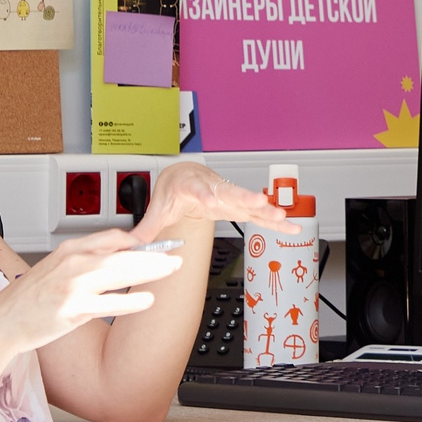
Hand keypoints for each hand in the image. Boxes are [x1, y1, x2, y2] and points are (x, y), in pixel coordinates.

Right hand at [0, 230, 186, 367]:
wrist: (1, 321)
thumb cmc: (28, 299)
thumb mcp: (54, 269)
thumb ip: (83, 261)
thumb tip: (115, 259)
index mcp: (69, 250)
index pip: (112, 237)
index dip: (139, 242)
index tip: (159, 245)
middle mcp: (72, 262)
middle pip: (123, 253)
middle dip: (154, 255)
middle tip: (176, 257)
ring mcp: (73, 285)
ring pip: (121, 272)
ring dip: (150, 271)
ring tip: (171, 271)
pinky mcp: (72, 308)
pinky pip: (110, 303)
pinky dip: (132, 301)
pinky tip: (148, 300)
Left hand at [135, 162, 290, 239]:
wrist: (184, 175)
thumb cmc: (174, 187)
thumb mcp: (158, 207)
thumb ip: (146, 228)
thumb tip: (129, 246)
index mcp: (193, 187)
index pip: (200, 190)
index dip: (206, 194)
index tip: (213, 199)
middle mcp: (215, 189)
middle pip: (233, 192)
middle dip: (248, 198)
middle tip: (262, 203)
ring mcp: (229, 197)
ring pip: (250, 203)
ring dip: (268, 210)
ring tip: (284, 216)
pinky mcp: (239, 206)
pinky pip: (259, 214)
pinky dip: (276, 221)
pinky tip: (292, 226)